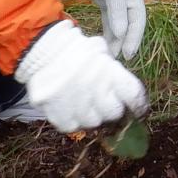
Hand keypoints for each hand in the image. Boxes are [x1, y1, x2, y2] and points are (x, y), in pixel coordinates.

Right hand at [14, 21, 147, 132]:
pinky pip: (73, 127)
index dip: (137, 103)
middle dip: (111, 106)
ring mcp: (75, 105)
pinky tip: (71, 107)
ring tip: (84, 101)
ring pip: (94, 122)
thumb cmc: (74, 50)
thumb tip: (129, 95)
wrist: (40, 51)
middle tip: (103, 99)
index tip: (137, 107)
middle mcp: (93, 90)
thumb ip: (115, 71)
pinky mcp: (58, 116)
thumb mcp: (100, 51)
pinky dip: (74, 119)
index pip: (133, 95)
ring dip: (92, 114)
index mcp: (108, 72)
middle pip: (114, 112)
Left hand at [71, 0, 145, 59]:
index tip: (128, 54)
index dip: (134, 38)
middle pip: (129, 27)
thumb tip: (121, 33)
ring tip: (110, 55)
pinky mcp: (106, 5)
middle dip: (125, 43)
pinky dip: (108, 33)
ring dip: (115, 40)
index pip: (137, 22)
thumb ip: (117, 11)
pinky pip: (109, 23)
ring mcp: (118, 5)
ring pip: (118, 26)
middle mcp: (129, 2)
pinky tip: (105, 44)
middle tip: (118, 58)